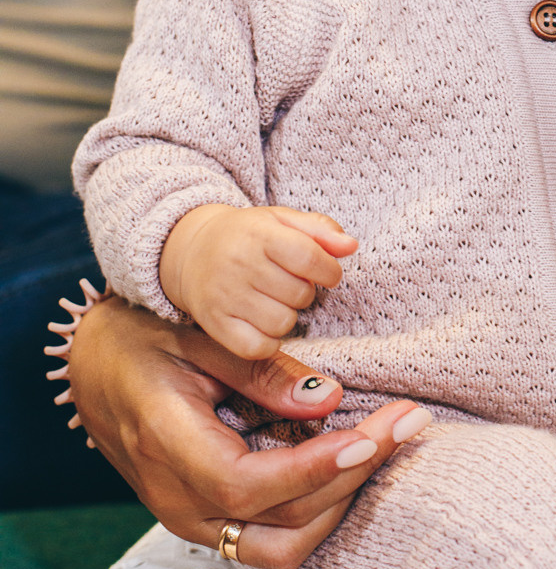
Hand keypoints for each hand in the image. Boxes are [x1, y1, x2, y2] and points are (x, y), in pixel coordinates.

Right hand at [66, 295, 429, 568]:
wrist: (93, 368)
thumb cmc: (143, 340)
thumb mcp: (198, 336)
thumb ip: (260, 369)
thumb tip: (329, 398)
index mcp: (168, 446)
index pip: (249, 485)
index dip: (316, 469)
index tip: (371, 435)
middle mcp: (177, 500)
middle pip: (279, 522)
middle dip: (354, 477)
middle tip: (408, 421)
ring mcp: (190, 519)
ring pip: (282, 547)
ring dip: (342, 503)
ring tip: (387, 441)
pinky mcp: (207, 519)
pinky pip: (270, 538)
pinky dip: (319, 508)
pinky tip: (352, 459)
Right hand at [161, 203, 357, 358]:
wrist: (191, 250)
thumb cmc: (247, 235)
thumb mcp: (282, 220)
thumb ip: (320, 229)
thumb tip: (351, 246)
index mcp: (259, 234)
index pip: (309, 257)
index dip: (329, 270)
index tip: (327, 273)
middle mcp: (239, 265)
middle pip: (300, 294)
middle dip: (305, 290)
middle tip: (289, 282)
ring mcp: (224, 297)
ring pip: (283, 323)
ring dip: (287, 315)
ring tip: (274, 299)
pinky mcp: (214, 324)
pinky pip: (258, 348)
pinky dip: (268, 340)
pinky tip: (262, 322)